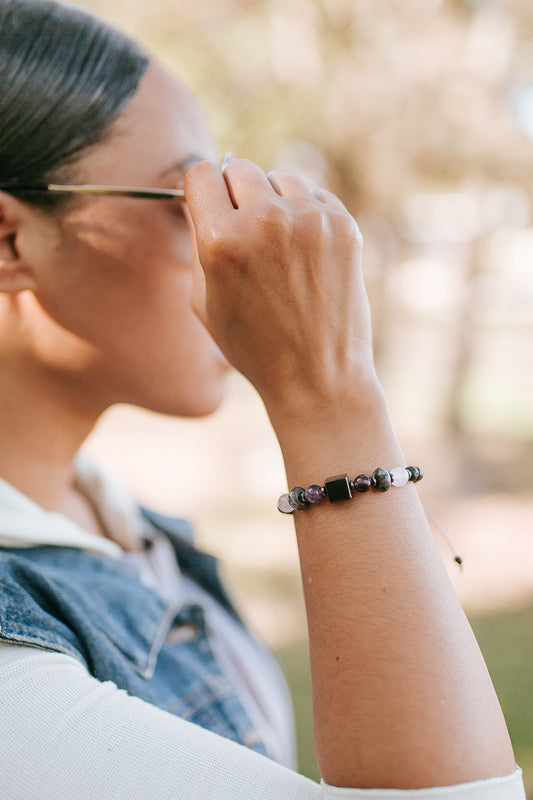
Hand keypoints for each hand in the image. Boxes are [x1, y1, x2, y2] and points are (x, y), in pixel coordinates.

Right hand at [185, 158, 375, 419]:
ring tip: (278, 246)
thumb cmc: (253, 346)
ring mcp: (309, 220)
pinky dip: (306, 215)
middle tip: (244, 228)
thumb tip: (200, 197)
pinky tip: (305, 254)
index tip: (210, 203)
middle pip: (240, 168)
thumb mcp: (203, 300)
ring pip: (280, 178)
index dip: (202, 189)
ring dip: (274, 202)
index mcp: (221, 241)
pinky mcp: (342, 226)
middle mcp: (266, 221)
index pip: (201, 174)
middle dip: (236, 193)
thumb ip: (199, 241)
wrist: (316, 376)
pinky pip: (314, 196)